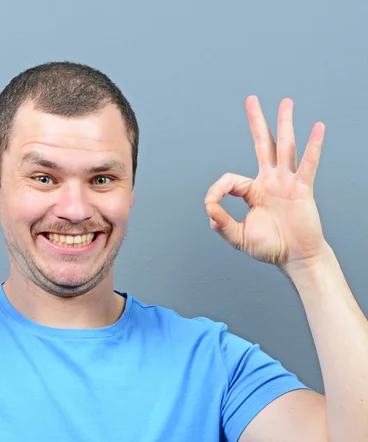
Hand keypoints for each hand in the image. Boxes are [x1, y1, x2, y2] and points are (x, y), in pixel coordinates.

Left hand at [204, 96, 327, 271]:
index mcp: (253, 192)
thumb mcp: (238, 237)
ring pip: (284, 147)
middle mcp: (270, 182)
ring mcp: (286, 182)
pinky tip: (318, 128)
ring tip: (285, 102)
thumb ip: (222, 223)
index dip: (217, 189)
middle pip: (262, 145)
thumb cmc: (269, 247)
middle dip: (256, 122)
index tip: (212, 202)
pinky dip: (314, 147)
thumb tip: (208, 208)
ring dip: (284, 124)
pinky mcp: (302, 189)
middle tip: (251, 100)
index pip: (231, 180)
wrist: (294, 256)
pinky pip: (308, 164)